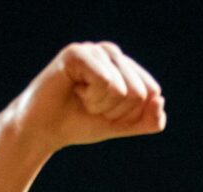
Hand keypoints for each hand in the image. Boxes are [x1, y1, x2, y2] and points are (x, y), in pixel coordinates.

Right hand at [0, 42, 166, 152]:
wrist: (43, 131)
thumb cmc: (79, 123)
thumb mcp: (121, 125)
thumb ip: (148, 120)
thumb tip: (159, 100)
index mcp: (125, 65)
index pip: (151, 92)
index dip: (129, 114)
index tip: (105, 113)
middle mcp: (111, 52)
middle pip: (140, 92)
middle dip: (115, 111)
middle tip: (90, 107)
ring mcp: (94, 50)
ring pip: (123, 90)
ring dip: (101, 106)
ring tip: (81, 99)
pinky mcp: (77, 53)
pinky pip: (105, 81)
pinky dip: (91, 97)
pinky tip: (74, 91)